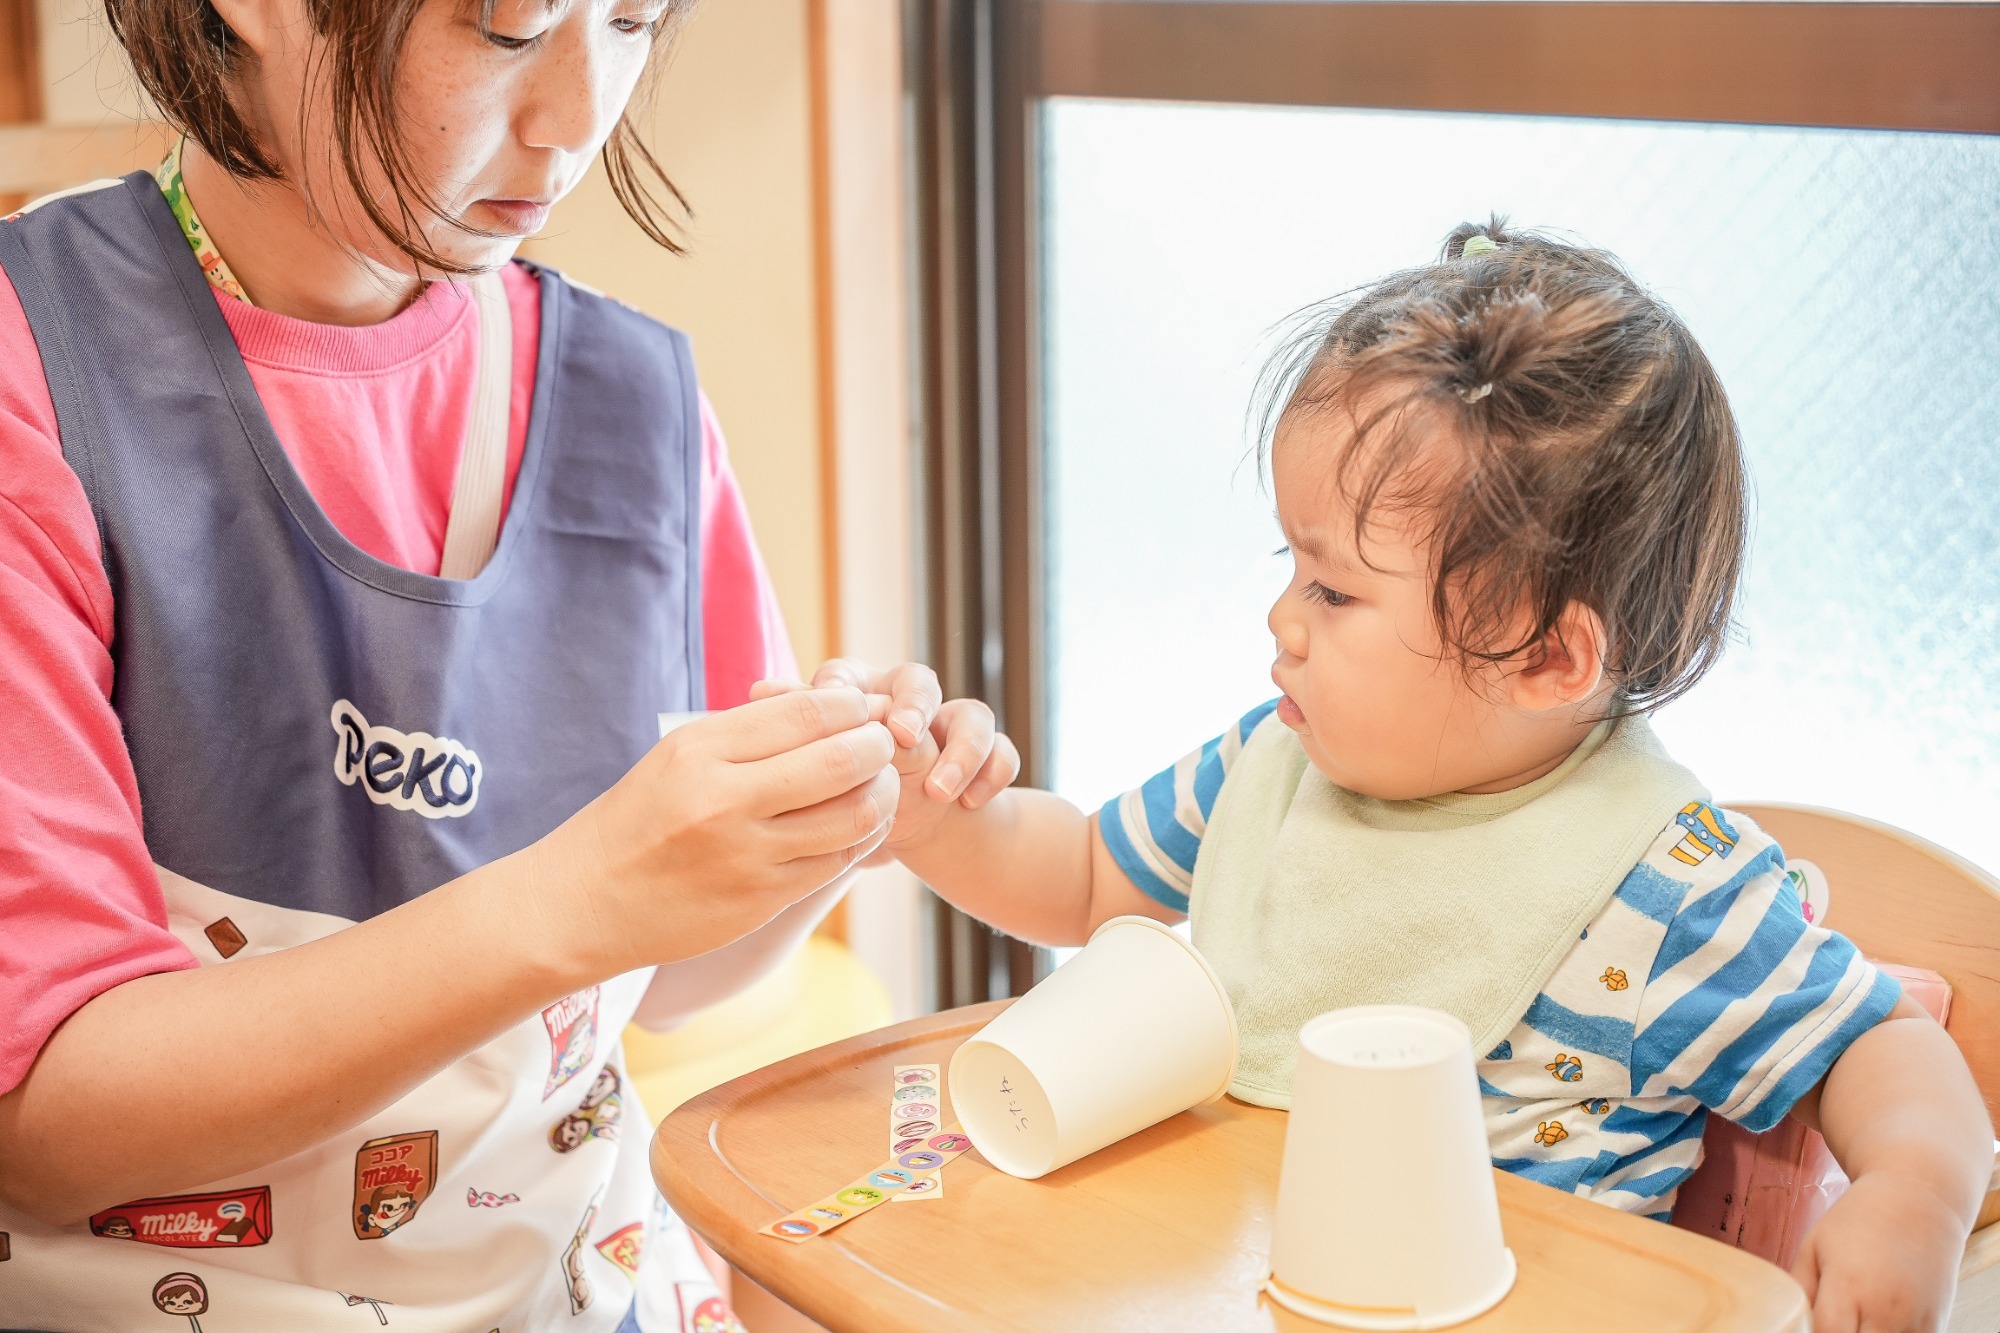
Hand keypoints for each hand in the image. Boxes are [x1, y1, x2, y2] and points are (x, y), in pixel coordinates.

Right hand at [531, 687, 899, 974]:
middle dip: (879, 747)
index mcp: (701, 751)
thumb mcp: (678, 755)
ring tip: (882, 784)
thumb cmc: (639, 819)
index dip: (851, 706)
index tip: (862, 708)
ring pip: (852, 817)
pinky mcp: (761, 901)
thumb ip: (748, 732)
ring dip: (882, 795)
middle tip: (885, 744)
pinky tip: (858, 826)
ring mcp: (746, 856)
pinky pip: (835, 863)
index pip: (805, 713)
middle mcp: (724, 801)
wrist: (586, 902)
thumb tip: (831, 707)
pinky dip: (860, 839)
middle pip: (841, 761)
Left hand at [754, 660, 1019, 852]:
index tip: (838, 716)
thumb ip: (796, 728)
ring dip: (961, 750)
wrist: (914, 826)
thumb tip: (758, 691)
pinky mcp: (987, 756)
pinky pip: (1003, 752)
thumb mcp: (821, 766)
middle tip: (905, 736)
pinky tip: (970, 804)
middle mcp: (908, 703)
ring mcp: (951, 728)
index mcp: (860, 698)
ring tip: (940, 791)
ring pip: (973, 713)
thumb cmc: (852, 789)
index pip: (851, 674)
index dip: (845, 688)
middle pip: (918, 679)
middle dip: (914, 705)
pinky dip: (991, 774)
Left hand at [1791, 1171, 1966, 1331]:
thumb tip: (1791, 1320)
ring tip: (1858, 1316)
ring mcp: (1915, 1318)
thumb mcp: (1815, 1245)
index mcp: (1847, 1284)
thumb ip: (1800, 1288)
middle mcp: (1884, 1308)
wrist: (1918, 1200)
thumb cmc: (1858, 1220)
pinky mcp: (1937, 1323)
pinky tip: (1880, 1321)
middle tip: (1835, 1317)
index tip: (1810, 1325)